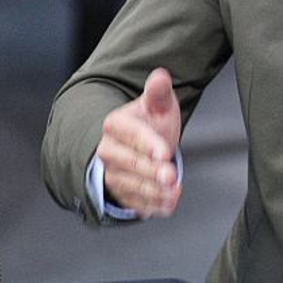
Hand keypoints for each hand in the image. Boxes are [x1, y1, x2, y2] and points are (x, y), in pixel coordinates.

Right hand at [95, 68, 181, 216]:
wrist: (140, 145)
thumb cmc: (150, 122)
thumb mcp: (157, 105)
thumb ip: (158, 92)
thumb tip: (161, 75)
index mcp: (116, 125)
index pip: (131, 134)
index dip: (148, 144)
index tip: (164, 152)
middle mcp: (108, 151)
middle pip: (128, 163)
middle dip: (150, 171)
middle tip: (170, 176)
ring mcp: (112, 174)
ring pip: (130, 185)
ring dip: (153, 192)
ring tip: (174, 192)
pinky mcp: (121, 193)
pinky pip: (134, 202)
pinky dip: (151, 206)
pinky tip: (168, 205)